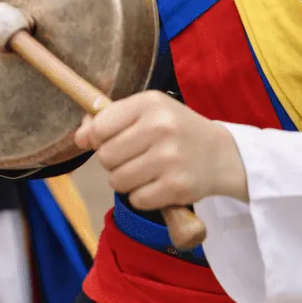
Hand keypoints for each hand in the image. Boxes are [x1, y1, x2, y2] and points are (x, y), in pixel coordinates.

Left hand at [74, 91, 247, 208]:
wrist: (222, 155)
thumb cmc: (176, 131)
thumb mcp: (146, 113)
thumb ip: (109, 120)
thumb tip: (79, 137)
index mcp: (149, 103)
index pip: (99, 127)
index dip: (97, 139)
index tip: (110, 141)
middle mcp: (160, 127)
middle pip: (105, 157)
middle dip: (113, 162)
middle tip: (134, 157)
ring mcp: (170, 158)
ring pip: (117, 181)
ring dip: (126, 181)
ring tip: (145, 171)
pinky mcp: (177, 186)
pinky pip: (136, 200)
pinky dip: (142, 197)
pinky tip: (158, 185)